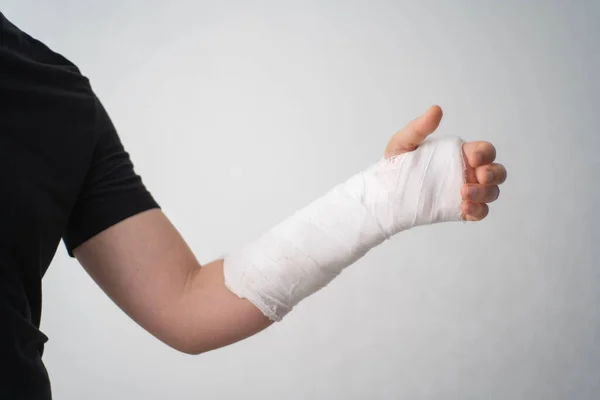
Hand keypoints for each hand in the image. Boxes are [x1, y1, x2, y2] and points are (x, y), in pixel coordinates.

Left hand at [384, 105, 506, 220]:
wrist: (385, 192)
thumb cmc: (396, 164)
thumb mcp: (403, 143)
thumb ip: (419, 128)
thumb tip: (436, 110)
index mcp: (459, 154)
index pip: (484, 151)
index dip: (485, 153)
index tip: (473, 157)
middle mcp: (467, 172)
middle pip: (496, 172)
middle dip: (494, 173)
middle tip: (481, 176)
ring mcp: (467, 192)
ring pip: (492, 192)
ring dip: (485, 193)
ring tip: (464, 193)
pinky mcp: (460, 210)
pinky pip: (480, 212)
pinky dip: (479, 210)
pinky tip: (465, 208)